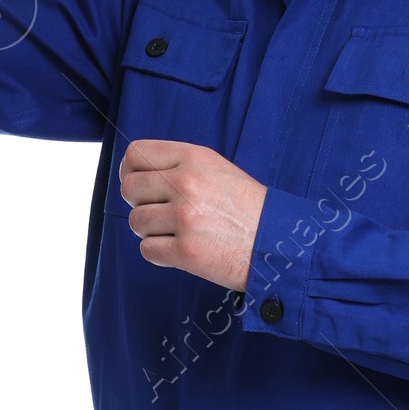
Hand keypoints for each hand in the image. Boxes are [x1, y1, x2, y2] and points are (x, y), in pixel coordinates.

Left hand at [118, 140, 266, 289]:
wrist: (279, 242)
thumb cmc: (247, 208)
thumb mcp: (216, 169)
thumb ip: (178, 166)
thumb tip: (134, 172)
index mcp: (193, 158)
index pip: (135, 155)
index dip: (129, 171)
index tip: (138, 184)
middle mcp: (186, 184)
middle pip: (129, 189)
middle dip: (139, 203)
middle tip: (160, 214)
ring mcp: (185, 218)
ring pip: (136, 222)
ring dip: (150, 231)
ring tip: (176, 233)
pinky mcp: (186, 252)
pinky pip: (147, 250)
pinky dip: (160, 254)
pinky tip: (181, 250)